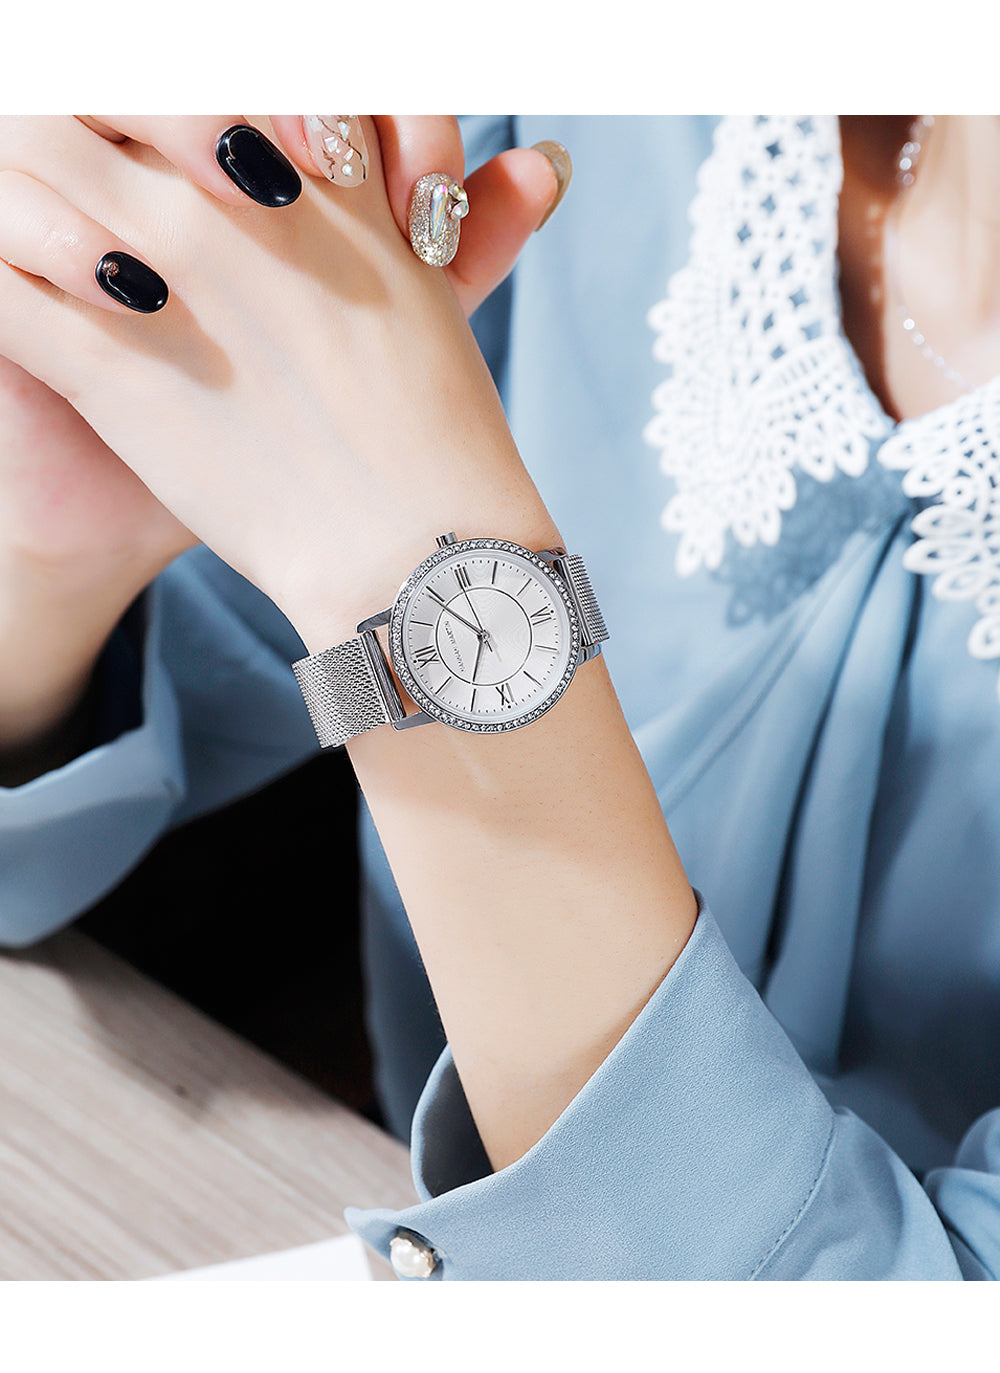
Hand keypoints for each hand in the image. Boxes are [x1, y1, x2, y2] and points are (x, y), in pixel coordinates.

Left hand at [0, 116, 561, 652]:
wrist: (415, 555)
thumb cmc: (441, 438)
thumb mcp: (451, 302)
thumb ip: (469, 215)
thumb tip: (541, 161)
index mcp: (320, 173)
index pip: (212, 64)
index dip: (179, 88)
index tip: (182, 136)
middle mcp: (233, 206)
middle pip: (101, 84)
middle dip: (75, 104)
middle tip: (81, 152)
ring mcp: (164, 279)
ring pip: (30, 163)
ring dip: (21, 186)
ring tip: (50, 233)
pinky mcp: (109, 368)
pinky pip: (3, 287)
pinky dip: (2, 279)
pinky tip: (24, 293)